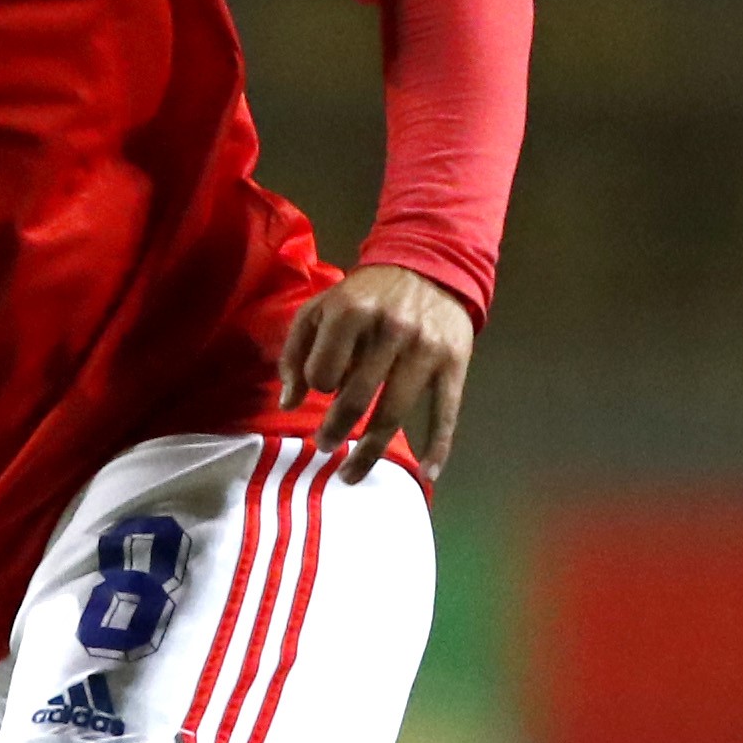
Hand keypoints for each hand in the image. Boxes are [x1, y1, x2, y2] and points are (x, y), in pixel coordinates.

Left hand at [280, 263, 476, 482]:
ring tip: (350, 473)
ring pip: (394, 414)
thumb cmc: (366, 294)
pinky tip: (427, 474)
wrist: (430, 267)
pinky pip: (446, 413)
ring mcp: (425, 350)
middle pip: (356, 399)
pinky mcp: (454, 364)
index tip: (320, 389)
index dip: (316, 385)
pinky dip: (438, 447)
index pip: (323, 371)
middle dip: (335, 431)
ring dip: (370, 452)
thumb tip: (287, 402)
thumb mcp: (321, 307)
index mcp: (351, 312)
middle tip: (323, 447)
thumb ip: (296, 350)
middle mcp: (390, 331)